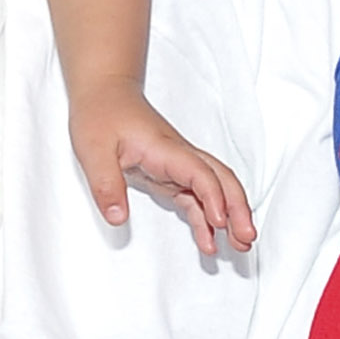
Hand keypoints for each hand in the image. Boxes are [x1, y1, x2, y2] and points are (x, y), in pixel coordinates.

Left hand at [70, 80, 256, 254]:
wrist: (104, 93)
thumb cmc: (101, 114)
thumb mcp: (92, 151)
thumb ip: (106, 185)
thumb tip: (118, 218)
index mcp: (165, 149)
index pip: (200, 173)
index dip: (213, 197)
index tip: (219, 222)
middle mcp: (179, 156)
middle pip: (222, 180)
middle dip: (239, 208)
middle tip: (247, 238)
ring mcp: (178, 165)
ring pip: (215, 189)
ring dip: (231, 215)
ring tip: (240, 245)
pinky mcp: (171, 174)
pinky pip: (196, 196)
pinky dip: (207, 218)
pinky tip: (209, 239)